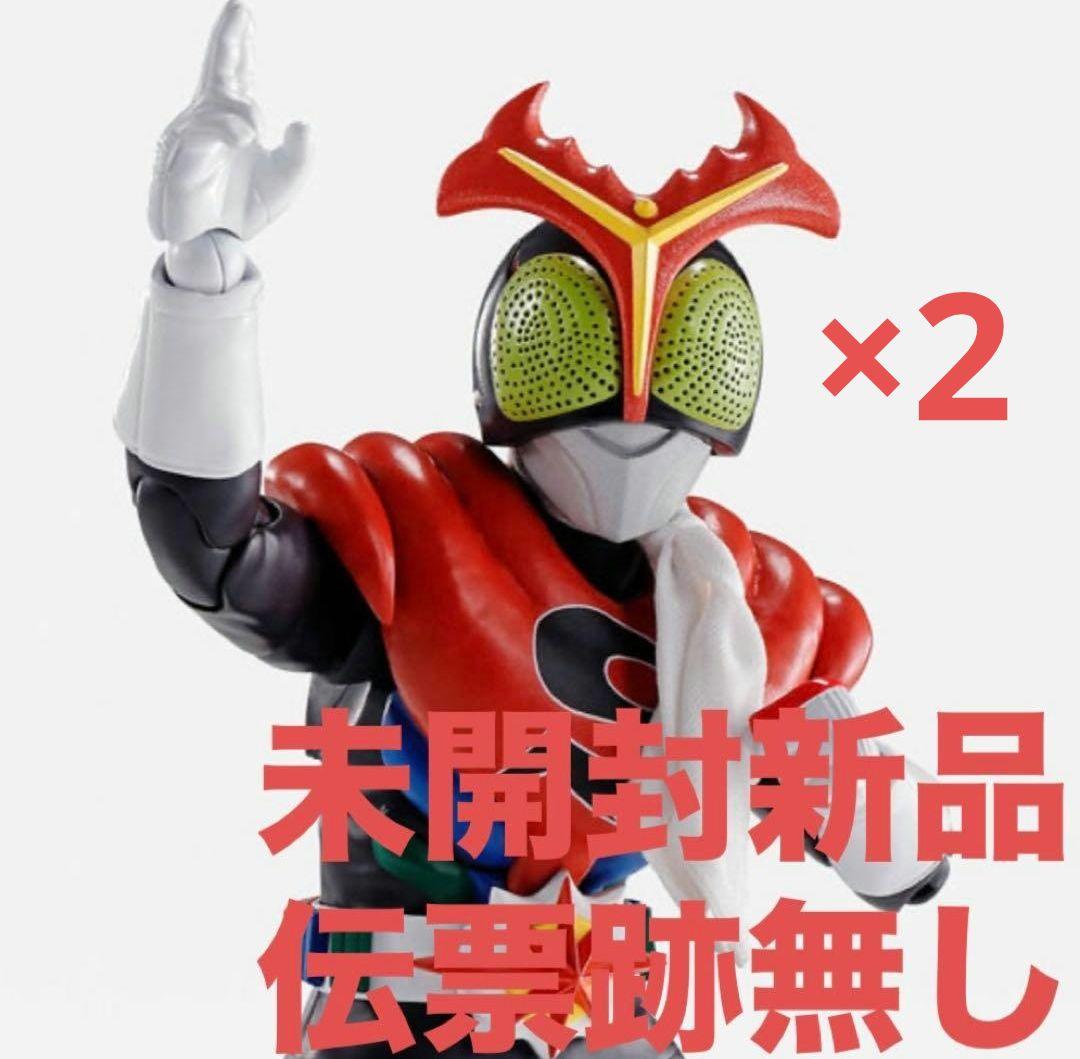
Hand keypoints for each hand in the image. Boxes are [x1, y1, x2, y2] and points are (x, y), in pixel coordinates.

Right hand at [148, 1, 310, 244]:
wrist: (220, 243)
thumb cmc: (247, 206)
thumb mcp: (288, 180)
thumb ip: (301, 154)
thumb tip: (303, 124)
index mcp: (233, 115)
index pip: (236, 69)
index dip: (239, 40)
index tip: (242, 10)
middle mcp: (208, 118)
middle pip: (218, 69)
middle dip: (227, 39)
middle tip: (239, 7)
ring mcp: (189, 137)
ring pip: (214, 109)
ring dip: (237, 114)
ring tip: (254, 132)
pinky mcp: (177, 161)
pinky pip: (198, 137)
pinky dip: (221, 134)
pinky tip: (241, 137)